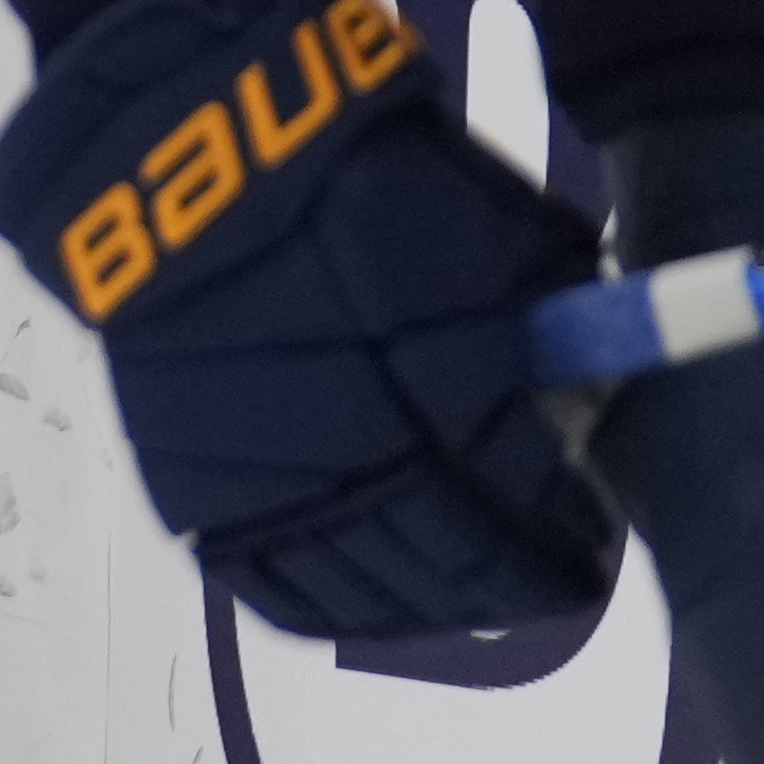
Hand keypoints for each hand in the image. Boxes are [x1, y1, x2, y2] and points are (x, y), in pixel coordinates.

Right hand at [0, 0, 623, 641]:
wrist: (171, 154)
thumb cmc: (342, 165)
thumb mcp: (475, 209)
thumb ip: (545, 297)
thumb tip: (591, 367)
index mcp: (436, 375)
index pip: (528, 492)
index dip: (569, 525)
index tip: (591, 530)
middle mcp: (359, 450)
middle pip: (459, 561)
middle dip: (517, 577)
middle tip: (546, 573)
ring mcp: (272, 483)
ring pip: (378, 592)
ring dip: (438, 604)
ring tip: (470, 592)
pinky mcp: (199, 495)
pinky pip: (284, 592)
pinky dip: (342, 608)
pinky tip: (375, 598)